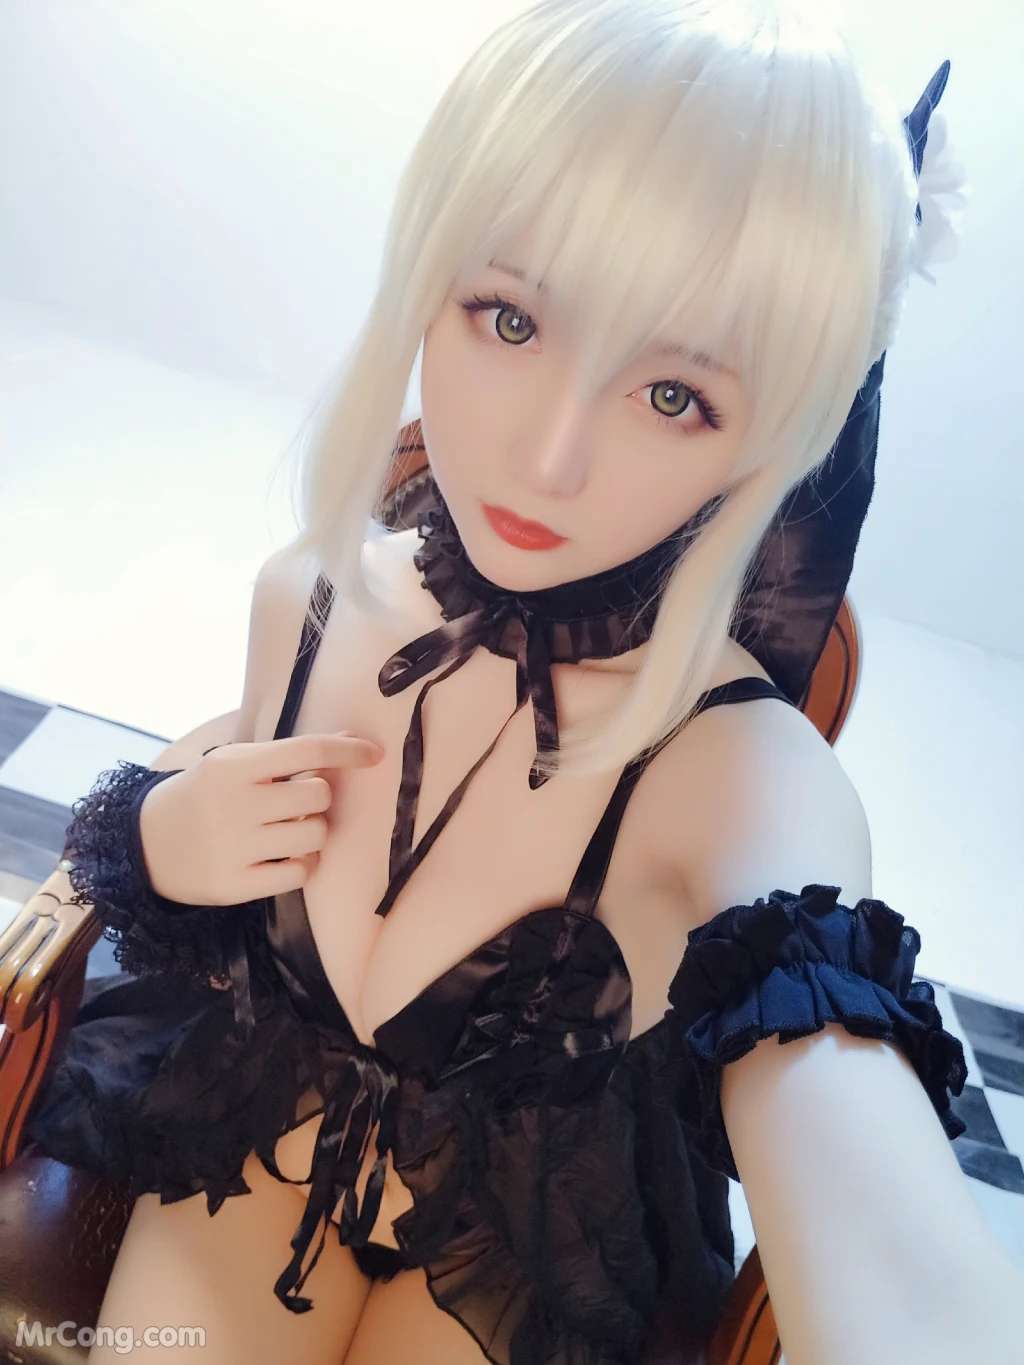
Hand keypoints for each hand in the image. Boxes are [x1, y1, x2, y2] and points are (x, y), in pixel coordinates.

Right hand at [137, 732, 384, 905]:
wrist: (145, 844)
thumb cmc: (203, 796)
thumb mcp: (233, 764)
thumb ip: (288, 755)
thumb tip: (349, 741)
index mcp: (234, 767)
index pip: (306, 751)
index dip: (347, 751)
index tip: (375, 754)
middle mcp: (235, 805)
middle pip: (317, 796)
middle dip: (318, 798)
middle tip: (296, 804)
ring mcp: (235, 848)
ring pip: (315, 836)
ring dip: (312, 832)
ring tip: (287, 831)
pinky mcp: (235, 886)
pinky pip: (300, 874)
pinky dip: (302, 865)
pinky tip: (283, 857)